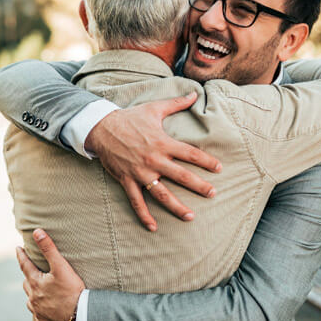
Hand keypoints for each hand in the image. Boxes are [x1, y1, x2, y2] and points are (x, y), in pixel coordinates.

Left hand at [16, 229, 84, 320]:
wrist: (79, 317)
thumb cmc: (71, 290)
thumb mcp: (61, 266)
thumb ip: (48, 248)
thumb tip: (37, 232)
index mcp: (35, 283)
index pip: (25, 265)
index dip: (21, 255)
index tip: (18, 248)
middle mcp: (33, 298)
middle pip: (27, 282)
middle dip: (28, 274)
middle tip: (32, 268)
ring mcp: (38, 311)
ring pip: (30, 299)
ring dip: (33, 292)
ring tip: (39, 288)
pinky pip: (38, 313)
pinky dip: (40, 306)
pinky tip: (46, 306)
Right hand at [85, 92, 221, 231]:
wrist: (102, 127)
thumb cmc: (131, 118)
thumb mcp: (154, 108)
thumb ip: (177, 103)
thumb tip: (194, 93)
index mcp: (163, 143)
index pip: (190, 154)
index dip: (206, 161)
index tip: (219, 169)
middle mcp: (154, 159)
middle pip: (181, 176)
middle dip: (199, 186)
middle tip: (213, 193)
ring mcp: (140, 172)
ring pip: (162, 193)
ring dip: (176, 206)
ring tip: (191, 216)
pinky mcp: (127, 180)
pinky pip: (137, 201)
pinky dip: (144, 215)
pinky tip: (153, 227)